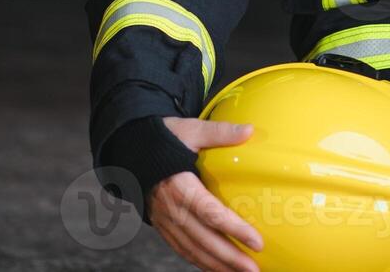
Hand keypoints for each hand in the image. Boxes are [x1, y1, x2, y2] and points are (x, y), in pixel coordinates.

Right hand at [148, 118, 262, 271]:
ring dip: (218, 265)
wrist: (131, 150)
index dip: (234, 230)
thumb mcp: (190, 130)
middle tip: (254, 269)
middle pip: (204, 240)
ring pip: (193, 250)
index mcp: (180, 187)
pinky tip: (219, 268)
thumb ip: (219, 133)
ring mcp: (165, 221)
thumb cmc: (164, 139)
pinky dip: (201, 262)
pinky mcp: (163, 227)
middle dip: (230, 258)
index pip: (211, 214)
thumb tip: (249, 131)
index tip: (257, 242)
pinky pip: (183, 249)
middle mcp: (171, 209)